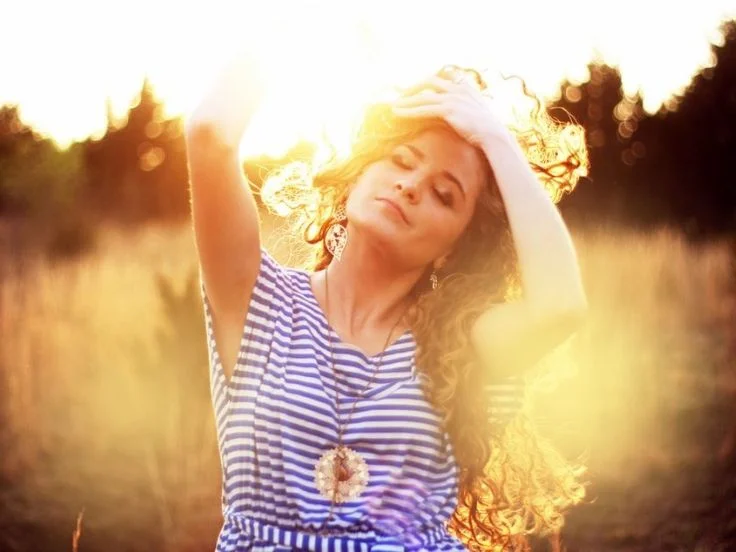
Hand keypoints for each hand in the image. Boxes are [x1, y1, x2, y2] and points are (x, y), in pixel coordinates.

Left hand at [391, 75, 510, 147]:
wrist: (494, 134)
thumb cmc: (487, 129)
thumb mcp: (477, 113)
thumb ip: (467, 106)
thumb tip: (458, 111)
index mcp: (466, 86)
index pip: (443, 78)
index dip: (428, 82)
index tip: (417, 88)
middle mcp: (458, 88)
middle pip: (430, 81)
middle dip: (414, 87)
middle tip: (402, 95)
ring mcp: (452, 97)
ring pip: (423, 96)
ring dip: (406, 100)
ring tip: (394, 106)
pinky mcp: (447, 109)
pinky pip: (423, 108)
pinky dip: (409, 111)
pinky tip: (398, 113)